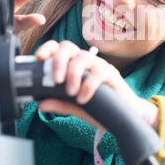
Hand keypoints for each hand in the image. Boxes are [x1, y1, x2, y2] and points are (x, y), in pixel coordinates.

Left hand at [35, 40, 159, 130]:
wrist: (125, 117)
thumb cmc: (100, 108)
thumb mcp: (75, 108)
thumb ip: (60, 104)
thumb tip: (40, 105)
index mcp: (73, 65)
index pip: (58, 48)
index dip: (47, 49)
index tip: (38, 59)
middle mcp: (85, 61)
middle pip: (68, 47)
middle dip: (58, 61)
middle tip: (55, 80)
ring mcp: (99, 66)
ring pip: (83, 57)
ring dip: (73, 74)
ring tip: (71, 93)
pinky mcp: (112, 74)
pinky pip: (98, 73)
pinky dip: (88, 86)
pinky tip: (83, 99)